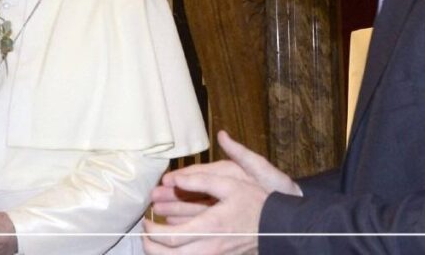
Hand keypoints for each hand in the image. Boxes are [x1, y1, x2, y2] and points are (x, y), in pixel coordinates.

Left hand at [142, 132, 300, 253]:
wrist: (279, 226)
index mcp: (209, 227)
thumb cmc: (255, 203)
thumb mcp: (229, 183)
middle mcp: (210, 247)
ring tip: (156, 240)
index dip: (152, 231)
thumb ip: (200, 180)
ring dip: (162, 254)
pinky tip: (176, 246)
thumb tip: (173, 178)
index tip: (147, 219)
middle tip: (145, 233)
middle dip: (150, 246)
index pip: (170, 238)